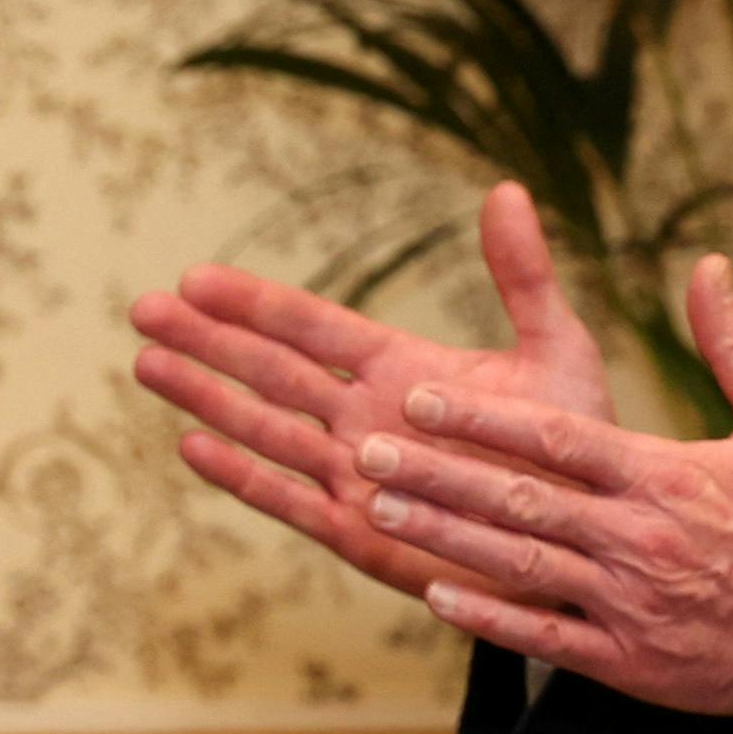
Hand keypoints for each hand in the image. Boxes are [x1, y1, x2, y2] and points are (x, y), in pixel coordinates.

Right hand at [130, 182, 618, 600]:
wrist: (588, 544)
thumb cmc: (575, 450)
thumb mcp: (557, 351)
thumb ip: (524, 277)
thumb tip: (506, 189)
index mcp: (401, 367)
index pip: (313, 326)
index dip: (255, 303)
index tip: (196, 276)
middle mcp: (365, 418)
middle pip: (270, 369)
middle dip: (207, 339)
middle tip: (144, 307)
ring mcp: (355, 477)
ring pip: (264, 428)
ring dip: (206, 396)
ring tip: (146, 363)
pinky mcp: (358, 535)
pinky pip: (288, 500)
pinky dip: (241, 476)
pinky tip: (191, 445)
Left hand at [357, 252, 732, 717]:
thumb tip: (708, 265)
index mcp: (665, 475)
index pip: (556, 439)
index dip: (480, 418)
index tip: (417, 395)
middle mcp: (637, 536)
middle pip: (518, 500)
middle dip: (436, 474)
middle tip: (366, 453)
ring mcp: (629, 602)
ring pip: (519, 564)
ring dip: (444, 537)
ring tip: (378, 512)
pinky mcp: (630, 660)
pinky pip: (546, 638)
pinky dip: (489, 618)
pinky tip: (435, 595)